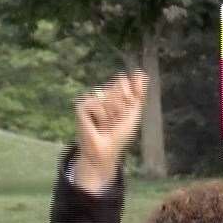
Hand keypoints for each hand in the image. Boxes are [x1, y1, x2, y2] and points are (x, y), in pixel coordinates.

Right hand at [72, 71, 148, 194]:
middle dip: (123, 104)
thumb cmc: (119, 134)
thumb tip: (141, 72)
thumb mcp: (134, 111)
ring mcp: (91, 100)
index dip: (130, 94)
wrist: (107, 150)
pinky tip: (96, 124)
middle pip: (118, 85)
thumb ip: (138, 92)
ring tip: (106, 124)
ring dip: (113, 112)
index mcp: (114, 94)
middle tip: (116, 119)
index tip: (128, 108)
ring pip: (108, 95)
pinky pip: (96, 103)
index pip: (124, 81)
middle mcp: (102, 94)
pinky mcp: (81, 107)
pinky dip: (101, 115)